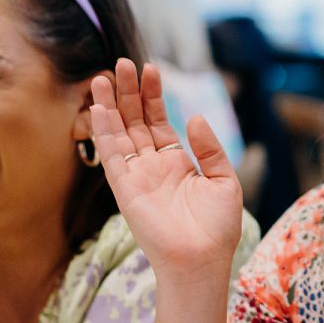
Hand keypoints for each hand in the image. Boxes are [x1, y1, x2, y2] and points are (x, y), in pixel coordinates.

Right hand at [90, 59, 244, 277]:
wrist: (202, 260)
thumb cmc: (217, 228)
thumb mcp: (224, 180)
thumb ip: (209, 148)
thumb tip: (193, 117)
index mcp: (176, 162)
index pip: (159, 121)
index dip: (153, 95)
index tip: (151, 69)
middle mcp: (152, 166)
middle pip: (135, 121)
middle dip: (129, 92)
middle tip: (123, 62)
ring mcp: (136, 176)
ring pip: (118, 133)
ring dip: (111, 105)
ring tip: (104, 76)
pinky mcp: (124, 188)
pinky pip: (110, 155)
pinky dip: (103, 131)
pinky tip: (99, 108)